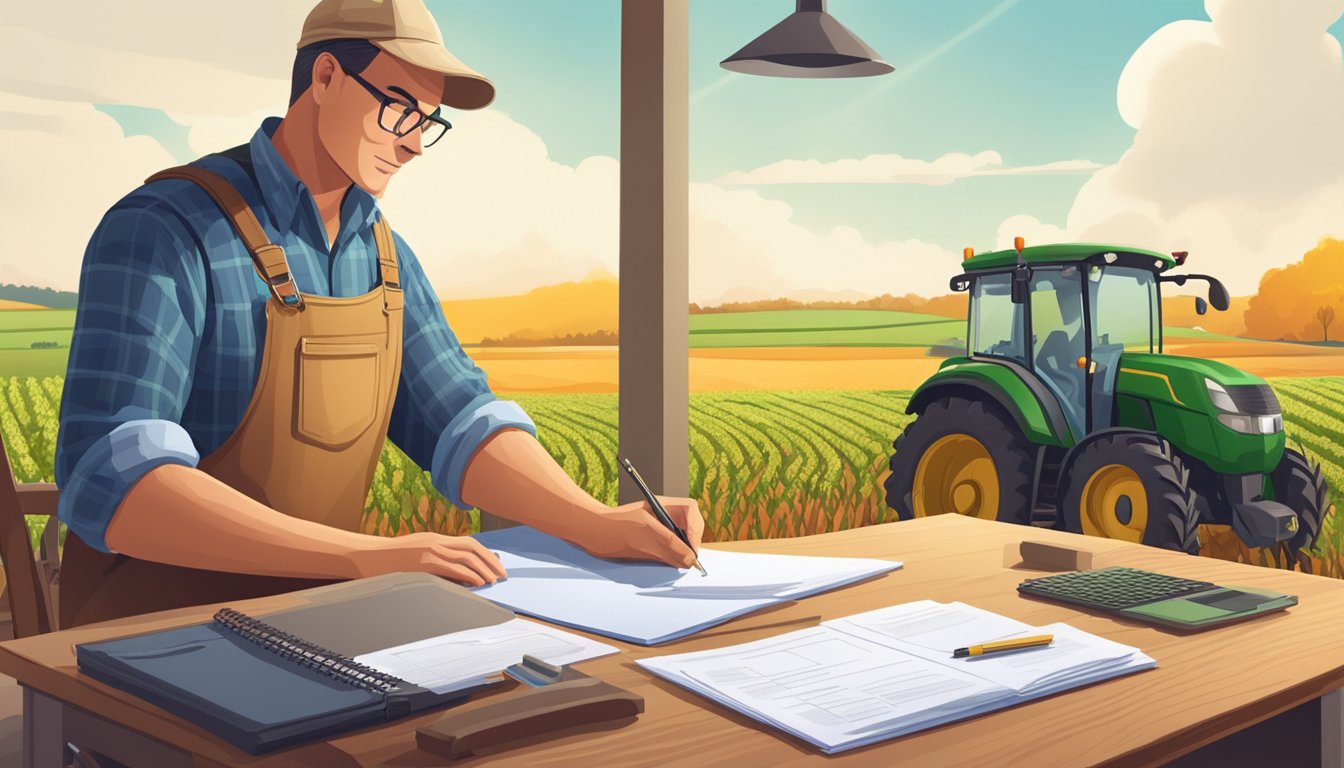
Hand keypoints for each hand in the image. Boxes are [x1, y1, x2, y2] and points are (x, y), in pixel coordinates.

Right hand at [347, 532, 506, 586]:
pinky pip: (452, 567)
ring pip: (466, 557)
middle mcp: (435, 541)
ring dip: (483, 569)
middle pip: (472, 547)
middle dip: (490, 561)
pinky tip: (477, 582)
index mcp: (434, 538)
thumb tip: (458, 574)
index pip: (468, 542)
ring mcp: (429, 551)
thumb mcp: (415, 554)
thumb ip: (436, 559)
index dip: (486, 553)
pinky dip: (468, 574)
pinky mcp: (423, 563)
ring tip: (493, 580)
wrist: (366, 556)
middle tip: (501, 574)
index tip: (496, 564)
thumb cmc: (388, 559)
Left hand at [578, 496, 705, 567]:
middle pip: (688, 527)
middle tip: (688, 560)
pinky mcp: (649, 542)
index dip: (696, 530)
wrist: (588, 532)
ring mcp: (656, 529)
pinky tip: (665, 563)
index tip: (692, 549)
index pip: (691, 511)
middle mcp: (662, 516)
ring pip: (679, 541)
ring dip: (680, 553)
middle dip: (691, 543)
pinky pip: (667, 550)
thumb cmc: (612, 528)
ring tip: (677, 563)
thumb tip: (690, 558)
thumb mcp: (645, 534)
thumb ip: (670, 545)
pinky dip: (670, 558)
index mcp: (663, 506)